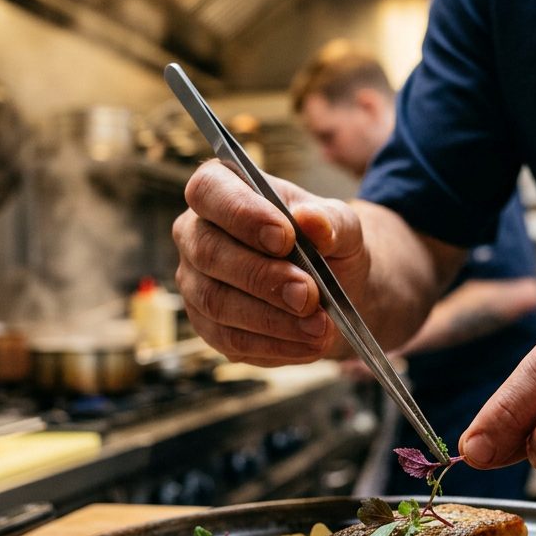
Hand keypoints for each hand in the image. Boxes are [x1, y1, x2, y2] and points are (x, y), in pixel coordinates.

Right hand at [172, 161, 368, 365]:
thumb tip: (312, 221)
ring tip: (319, 327)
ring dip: (272, 319)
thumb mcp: (340, 226)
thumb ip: (329, 221)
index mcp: (220, 190)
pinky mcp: (208, 325)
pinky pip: (230, 339)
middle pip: (209, 253)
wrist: (332, 288)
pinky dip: (274, 345)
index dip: (242, 214)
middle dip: (262, 278)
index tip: (285, 238)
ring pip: (217, 303)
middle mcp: (196, 234)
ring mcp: (196, 282)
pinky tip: (308, 343)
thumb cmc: (326, 244)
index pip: (209, 191)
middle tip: (309, 295)